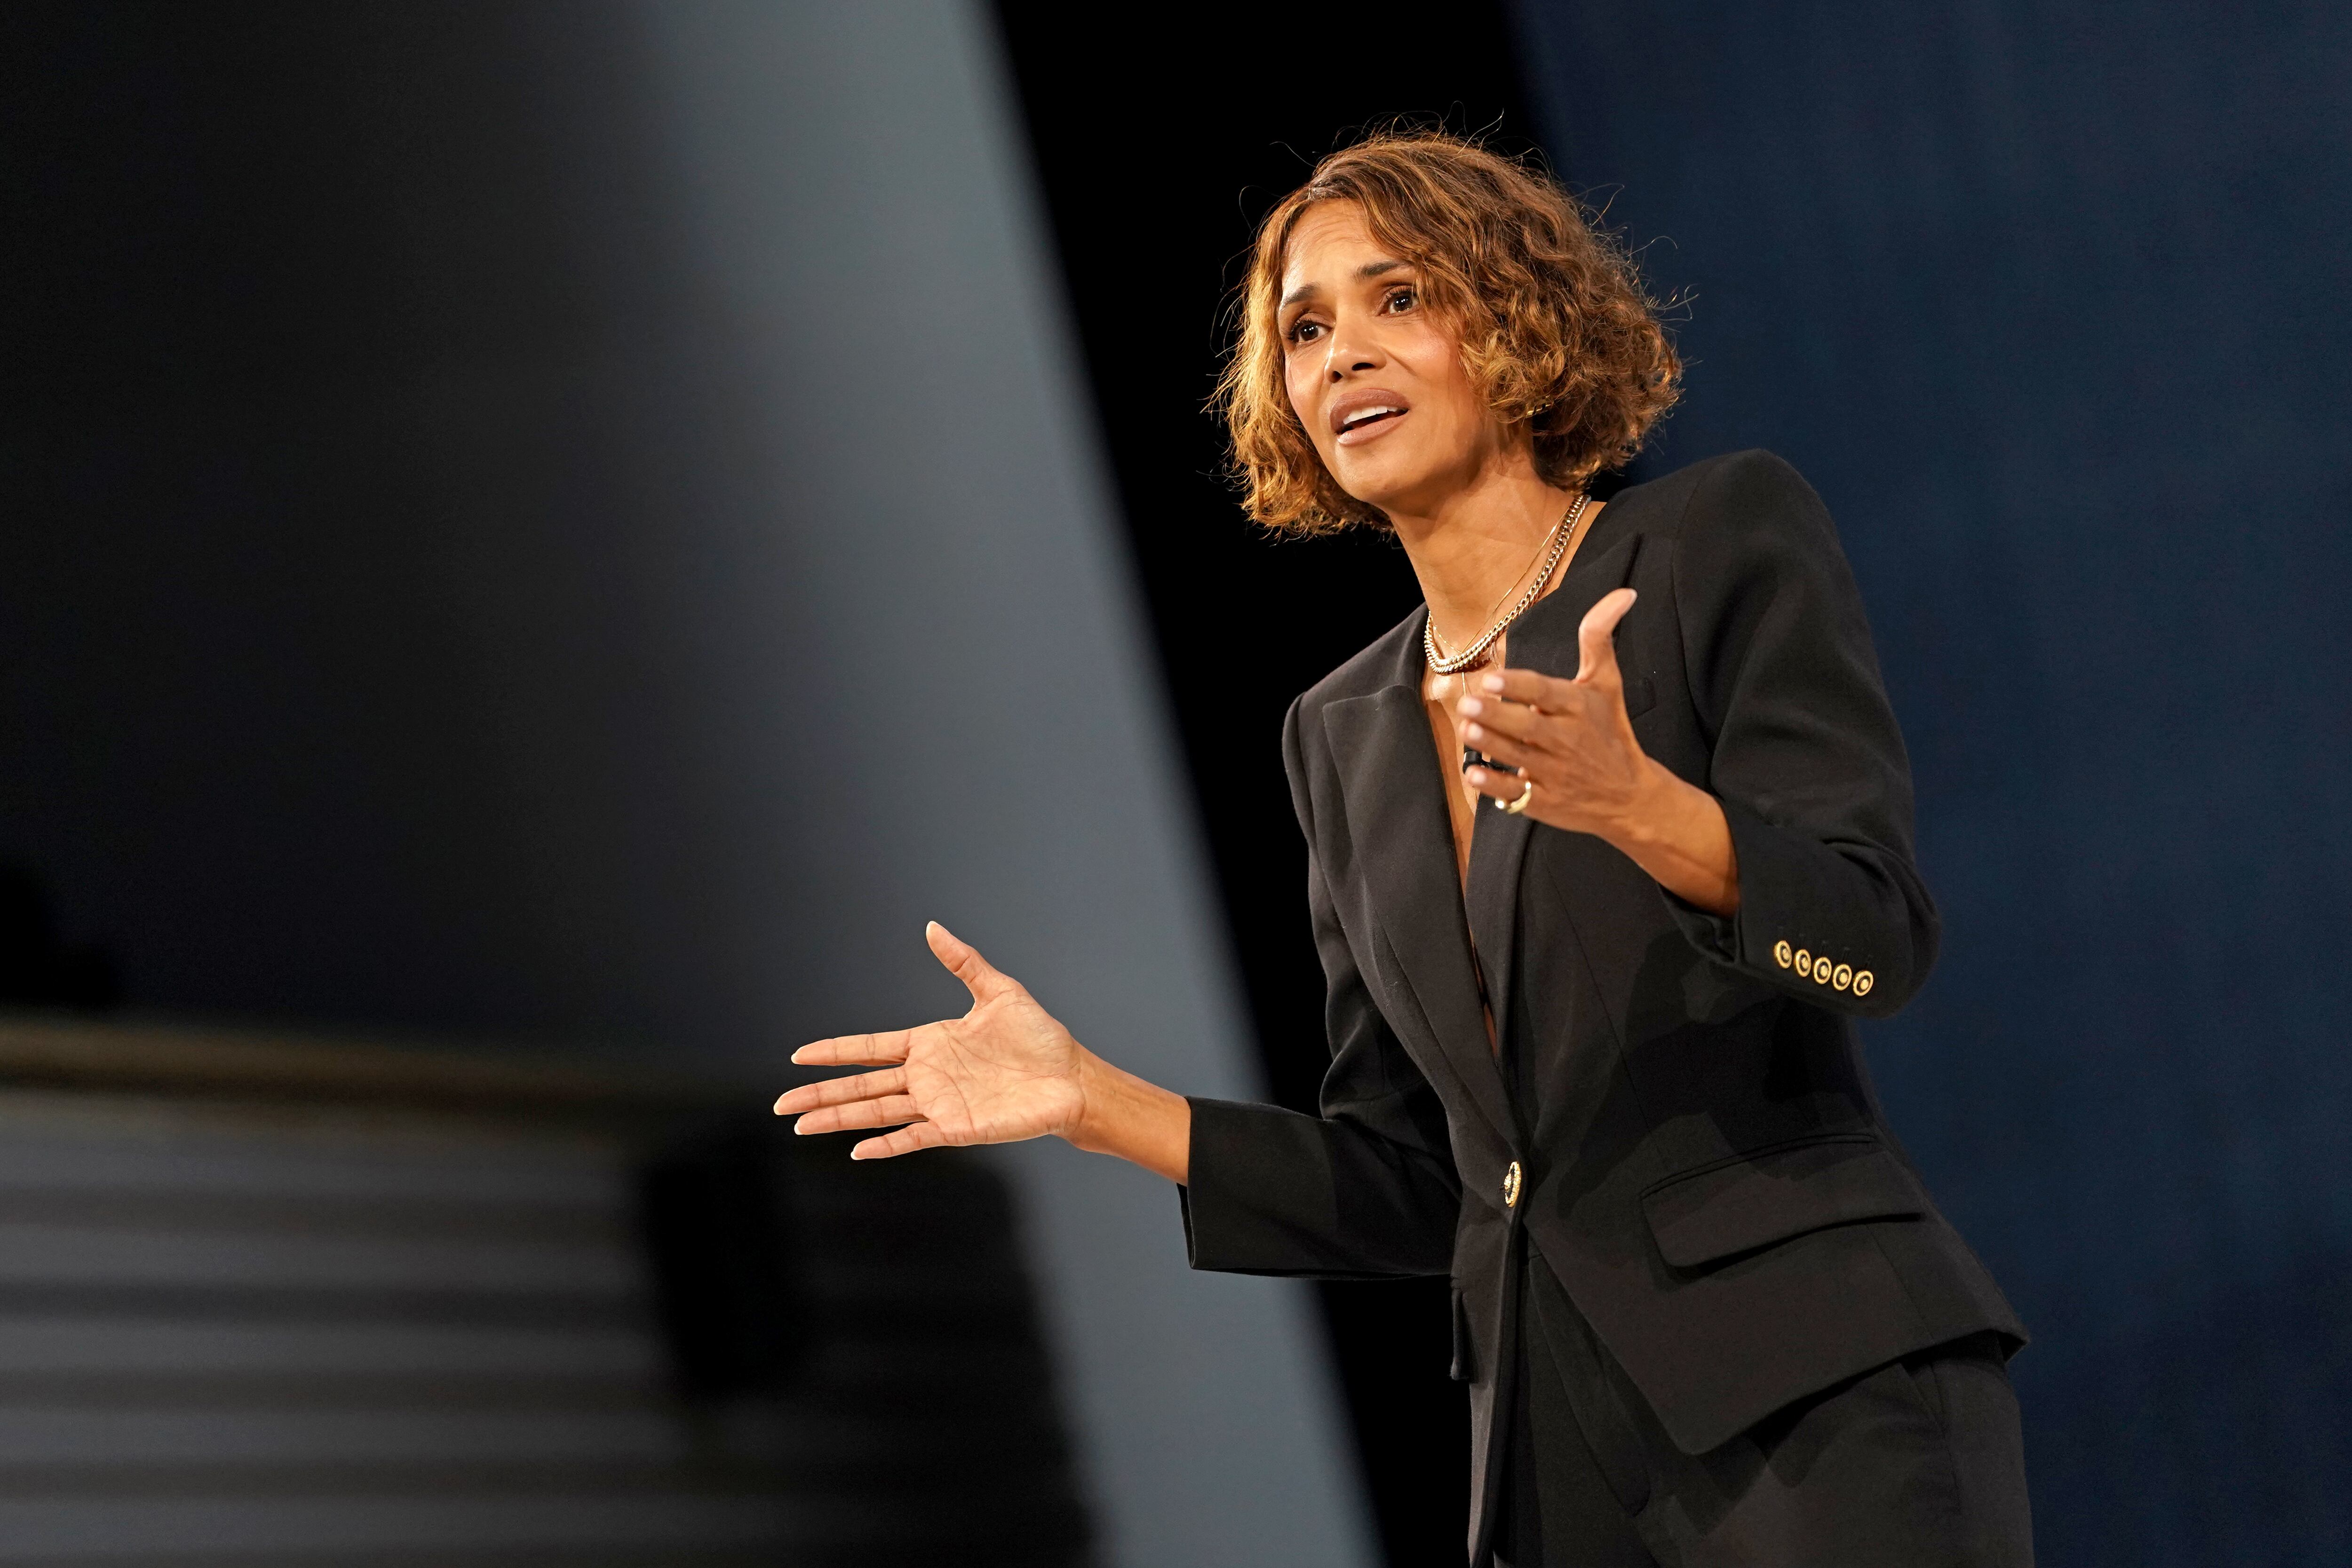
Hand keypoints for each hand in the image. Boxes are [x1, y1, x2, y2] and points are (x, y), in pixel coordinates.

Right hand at [775, 922, 1086, 1159]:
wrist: (1071, 1078)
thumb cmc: (1039, 1037)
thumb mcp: (998, 991)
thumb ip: (962, 961)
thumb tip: (932, 926)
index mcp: (930, 1043)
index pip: (870, 1047)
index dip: (834, 1051)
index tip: (798, 1055)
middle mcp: (927, 1076)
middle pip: (861, 1085)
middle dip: (819, 1092)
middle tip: (781, 1103)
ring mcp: (938, 1104)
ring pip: (876, 1112)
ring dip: (839, 1118)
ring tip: (801, 1126)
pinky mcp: (956, 1128)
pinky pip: (912, 1137)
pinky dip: (885, 1145)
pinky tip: (856, 1151)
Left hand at [1459, 587, 1740, 913]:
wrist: (1631, 797)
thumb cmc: (1611, 732)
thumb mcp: (1607, 684)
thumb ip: (1599, 638)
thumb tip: (1622, 593)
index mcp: (1579, 708)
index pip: (1545, 693)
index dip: (1519, 686)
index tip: (1492, 679)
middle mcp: (1568, 740)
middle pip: (1528, 726)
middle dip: (1497, 715)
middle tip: (1469, 703)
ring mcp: (1556, 773)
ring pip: (1518, 756)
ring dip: (1490, 744)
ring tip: (1467, 728)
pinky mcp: (1546, 802)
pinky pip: (1517, 793)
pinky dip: (1495, 785)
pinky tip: (1473, 773)